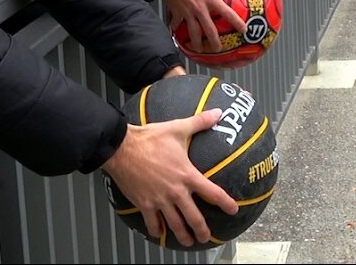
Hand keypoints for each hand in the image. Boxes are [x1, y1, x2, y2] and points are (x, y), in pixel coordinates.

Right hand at [101, 110, 237, 246]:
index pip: (212, 192)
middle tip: (206, 237)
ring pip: (174, 224)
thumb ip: (200, 122)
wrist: (122, 148)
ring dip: (182, 235)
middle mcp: (175, 191)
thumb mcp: (178, 128)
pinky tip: (159, 234)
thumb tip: (218, 112)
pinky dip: (156, 230)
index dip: (225, 203)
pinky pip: (152, 222)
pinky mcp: (144, 204)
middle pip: (193, 217)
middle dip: (202, 230)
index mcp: (187, 175)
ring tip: (188, 242)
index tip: (233, 210)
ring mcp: (159, 200)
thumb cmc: (150, 138)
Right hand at [165, 0, 246, 51]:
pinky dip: (175, 28)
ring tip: (198, 49)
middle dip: (215, 41)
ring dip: (196, 42)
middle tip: (218, 49)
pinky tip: (174, 31)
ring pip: (193, 32)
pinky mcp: (176, 12)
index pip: (227, 13)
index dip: (237, 22)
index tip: (243, 30)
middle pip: (209, 30)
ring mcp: (188, 12)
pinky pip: (176, 23)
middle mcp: (200, 9)